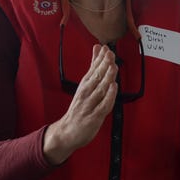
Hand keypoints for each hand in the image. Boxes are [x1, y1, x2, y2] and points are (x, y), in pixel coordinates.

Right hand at [43, 44, 117, 164]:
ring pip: (100, 89)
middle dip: (103, 65)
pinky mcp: (94, 117)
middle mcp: (86, 94)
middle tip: (109, 53)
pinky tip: (113, 88)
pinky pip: (103, 106)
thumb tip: (97, 48)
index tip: (105, 48)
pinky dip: (108, 97)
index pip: (92, 69)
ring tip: (112, 66)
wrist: (66, 132)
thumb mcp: (85, 85)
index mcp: (84, 85)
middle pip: (96, 77)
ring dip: (106, 78)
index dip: (99, 58)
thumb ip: (93, 66)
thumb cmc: (79, 108)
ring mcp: (89, 105)